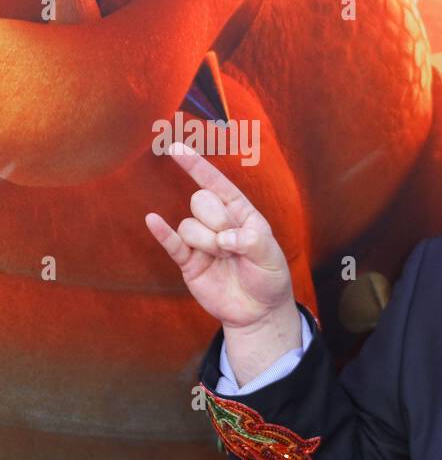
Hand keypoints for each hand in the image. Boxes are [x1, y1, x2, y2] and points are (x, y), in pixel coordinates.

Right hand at [145, 143, 293, 332]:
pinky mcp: (189, 262)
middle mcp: (219, 223)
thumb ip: (252, 242)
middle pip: (201, 201)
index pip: (217, 184)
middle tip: (232, 245)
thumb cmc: (269, 279)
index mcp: (242, 214)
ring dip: (206, 242)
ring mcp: (202, 242)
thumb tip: (224, 237)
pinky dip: (162, 232)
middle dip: (216, 221)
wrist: (258, 312)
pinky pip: (172, 243)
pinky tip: (152, 220)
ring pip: (189, 225)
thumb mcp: (271, 258)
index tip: (176, 148)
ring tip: (223, 259)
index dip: (197, 166)